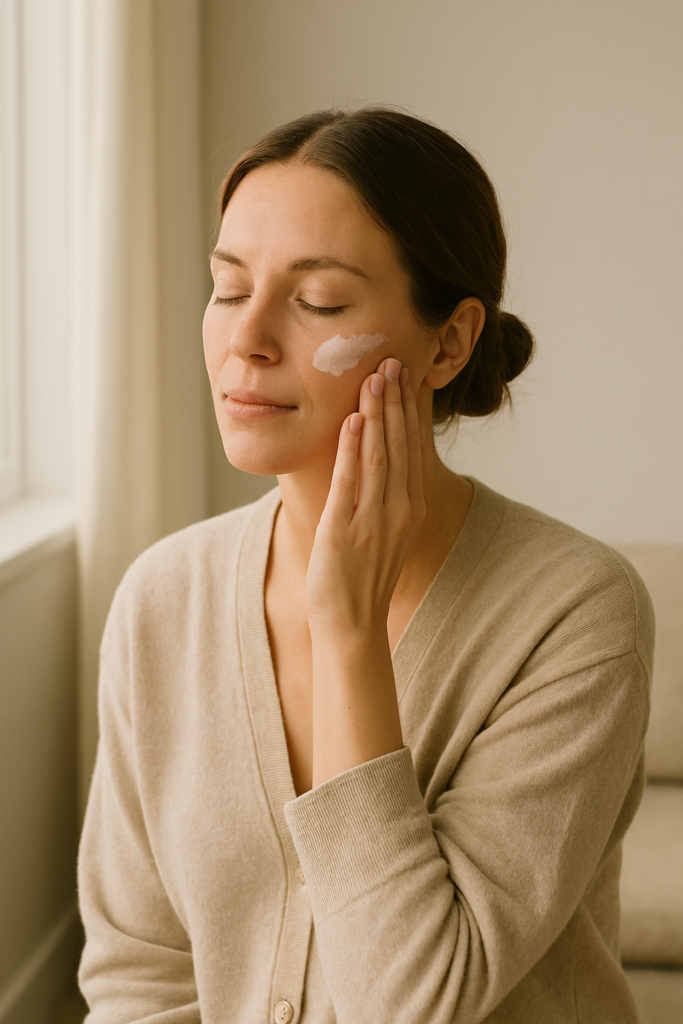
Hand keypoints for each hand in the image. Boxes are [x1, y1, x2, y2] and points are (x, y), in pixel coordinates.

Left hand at [306, 357, 425, 638]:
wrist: (352, 623)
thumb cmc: (362, 575)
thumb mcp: (384, 529)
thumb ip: (386, 492)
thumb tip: (379, 454)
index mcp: (411, 507)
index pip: (414, 447)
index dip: (410, 408)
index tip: (406, 374)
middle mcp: (401, 510)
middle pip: (401, 444)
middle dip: (396, 400)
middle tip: (391, 360)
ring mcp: (375, 521)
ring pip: (380, 456)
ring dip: (377, 414)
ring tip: (373, 378)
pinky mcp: (346, 532)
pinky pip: (351, 483)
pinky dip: (352, 451)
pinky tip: (352, 422)